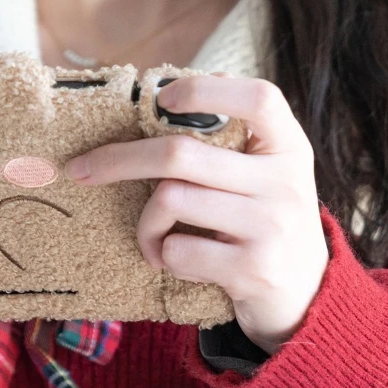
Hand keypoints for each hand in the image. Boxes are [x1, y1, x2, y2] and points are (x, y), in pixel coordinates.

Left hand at [64, 75, 328, 355]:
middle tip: (80, 170)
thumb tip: (168, 96)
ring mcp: (271, 225)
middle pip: (181, 154)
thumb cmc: (264, 224)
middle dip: (118, 160)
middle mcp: (284, 182)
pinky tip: (178, 264)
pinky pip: (177, 250)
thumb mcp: (264, 177)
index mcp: (288, 148)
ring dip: (147, 225)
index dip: (205, 92)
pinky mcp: (253, 268)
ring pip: (170, 199)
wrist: (306, 295)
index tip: (161, 98)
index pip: (258, 99)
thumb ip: (231, 144)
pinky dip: (163, 257)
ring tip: (157, 241)